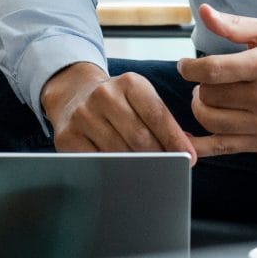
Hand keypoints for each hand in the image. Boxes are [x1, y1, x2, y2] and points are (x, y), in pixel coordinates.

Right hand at [42, 62, 196, 157]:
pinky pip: (97, 161)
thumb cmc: (117, 103)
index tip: (189, 159)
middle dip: (160, 158)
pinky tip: (121, 172)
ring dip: (138, 167)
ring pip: (120, 153)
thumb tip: (189, 149)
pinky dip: (113, 170)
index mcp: (130, 83)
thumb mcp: (141, 99)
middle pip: (141, 138)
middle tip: (170, 170)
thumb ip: (164, 122)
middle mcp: (104, 95)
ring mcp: (83, 116)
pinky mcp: (67, 136)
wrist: (74, 95)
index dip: (175, 140)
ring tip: (148, 174)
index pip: (158, 116)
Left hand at [175, 4, 256, 155]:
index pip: (213, 70)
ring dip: (201, 108)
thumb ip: (235, 24)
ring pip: (211, 121)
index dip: (190, 68)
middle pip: (209, 96)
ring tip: (210, 98)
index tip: (185, 66)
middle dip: (201, 86)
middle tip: (208, 81)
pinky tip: (188, 135)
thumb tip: (205, 12)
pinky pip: (222, 147)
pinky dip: (199, 144)